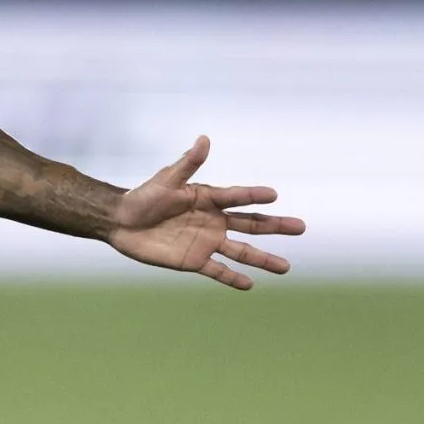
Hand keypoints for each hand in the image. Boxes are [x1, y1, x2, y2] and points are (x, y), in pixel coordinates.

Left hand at [107, 137, 304, 289]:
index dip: (254, 196)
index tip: (274, 195)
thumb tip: (204, 139)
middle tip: (300, 227)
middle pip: (251, 225)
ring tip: (286, 267)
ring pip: (241, 251)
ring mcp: (206, 242)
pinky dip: (233, 278)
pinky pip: (218, 271)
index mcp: (209, 199)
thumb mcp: (166, 179)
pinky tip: (250, 284)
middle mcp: (214, 221)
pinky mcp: (194, 260)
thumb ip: (188, 163)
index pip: (238, 198)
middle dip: (276, 227)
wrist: (122, 222)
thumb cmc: (144, 196)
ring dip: (263, 259)